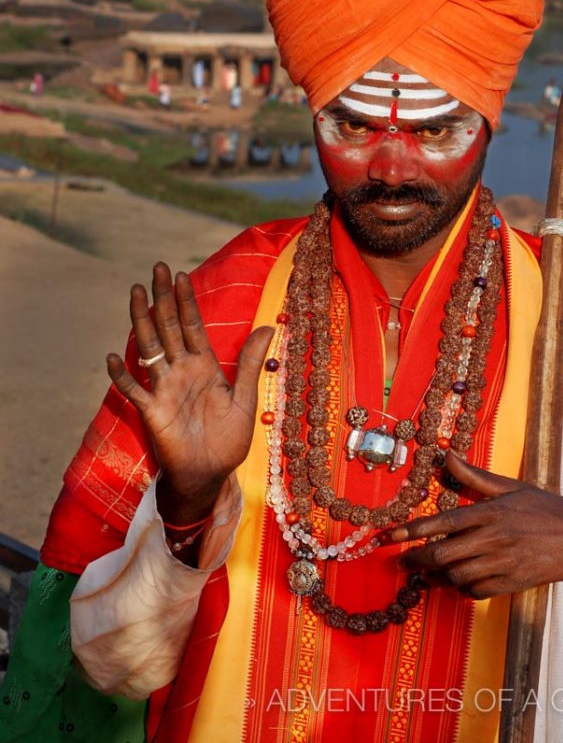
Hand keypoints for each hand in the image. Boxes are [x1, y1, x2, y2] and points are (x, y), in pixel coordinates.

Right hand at [107, 262, 272, 519]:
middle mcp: (181, 371)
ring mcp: (164, 388)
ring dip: (142, 320)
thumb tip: (269, 327)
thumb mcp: (244, 399)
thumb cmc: (227, 440)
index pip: (192, 325)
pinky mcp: (152, 411)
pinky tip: (113, 357)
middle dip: (163, 298)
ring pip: (150, 348)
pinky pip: (133, 390)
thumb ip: (249, 363)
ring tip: (136, 292)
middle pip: (169, 327)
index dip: (186, 301)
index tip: (180, 274)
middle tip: (156, 267)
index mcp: (204, 366)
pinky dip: (123, 375)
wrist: (210, 475)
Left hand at [388, 452, 562, 599]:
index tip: (389, 535)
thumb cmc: (546, 508)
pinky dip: (462, 587)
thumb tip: (447, 455)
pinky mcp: (512, 584)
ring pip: (456, 575)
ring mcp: (503, 564)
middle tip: (403, 559)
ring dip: (439, 574)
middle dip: (417, 558)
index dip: (412, 530)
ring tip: (429, 569)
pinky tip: (459, 578)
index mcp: (491, 512)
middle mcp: (494, 539)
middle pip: (442, 554)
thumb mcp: (511, 486)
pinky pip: (476, 591)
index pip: (442, 521)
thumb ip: (475, 476)